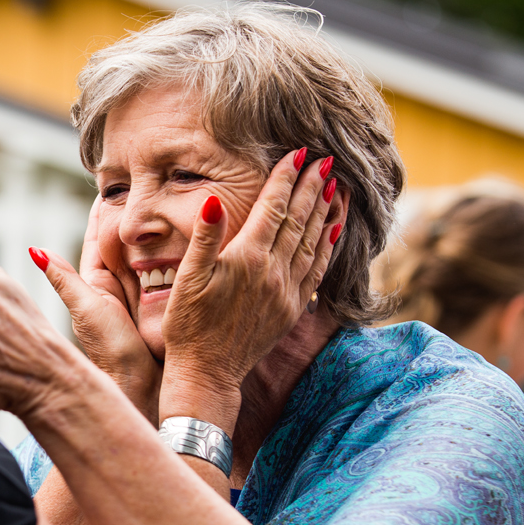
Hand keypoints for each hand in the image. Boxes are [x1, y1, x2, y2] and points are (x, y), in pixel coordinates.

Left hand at [31, 197, 161, 422]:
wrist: (141, 390)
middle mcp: (118, 288)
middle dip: (132, 215)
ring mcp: (143, 297)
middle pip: (125, 243)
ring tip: (165, 200)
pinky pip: (171, 272)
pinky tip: (190, 234)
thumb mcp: (86, 309)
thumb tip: (34, 250)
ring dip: (156, 231)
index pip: (97, 239)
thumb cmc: (110, 353)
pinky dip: (178, 253)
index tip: (109, 185)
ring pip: (149, 255)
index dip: (102, 213)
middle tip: (141, 184)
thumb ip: (64, 279)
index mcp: (96, 284)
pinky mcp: (165, 306)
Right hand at [160, 150, 339, 419]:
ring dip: (326, 210)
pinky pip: (318, 269)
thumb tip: (212, 200)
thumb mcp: (187, 278)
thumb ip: (204, 238)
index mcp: (247, 258)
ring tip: (337, 186)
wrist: (207, 371)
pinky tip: (335, 230)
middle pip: (299, 219)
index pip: (272, 207)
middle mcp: (273, 271)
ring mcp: (287, 291)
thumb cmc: (189, 325)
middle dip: (313, 186)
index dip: (286, 178)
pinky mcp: (293, 308)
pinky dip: (329, 245)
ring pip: (314, 241)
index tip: (298, 153)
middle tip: (326, 160)